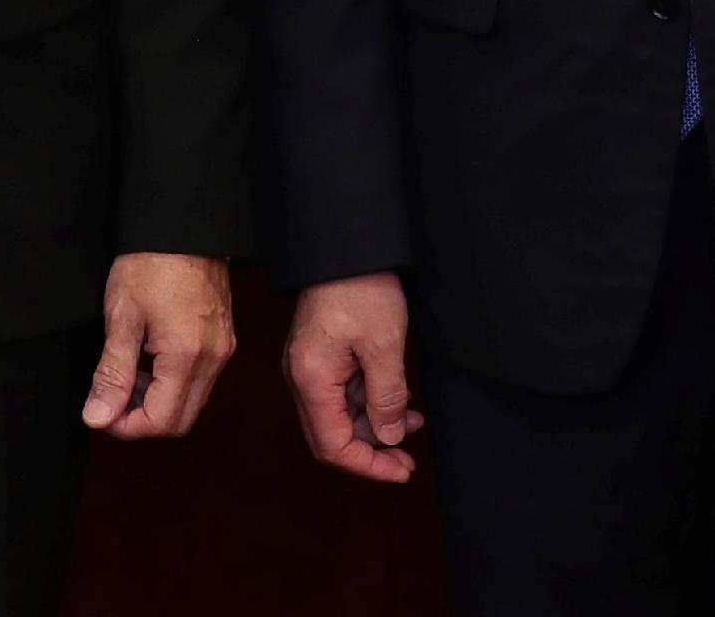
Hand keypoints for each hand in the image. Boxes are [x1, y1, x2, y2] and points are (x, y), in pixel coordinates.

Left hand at [84, 251, 236, 438]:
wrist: (183, 224)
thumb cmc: (150, 262)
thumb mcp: (121, 317)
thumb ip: (112, 373)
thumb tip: (97, 417)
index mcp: (188, 357)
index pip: (161, 422)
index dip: (126, 426)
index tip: (100, 409)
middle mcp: (214, 359)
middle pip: (180, 420)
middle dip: (142, 419)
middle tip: (111, 396)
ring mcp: (222, 349)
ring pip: (190, 401)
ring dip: (157, 401)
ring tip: (127, 372)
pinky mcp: (223, 338)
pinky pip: (199, 379)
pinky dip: (172, 382)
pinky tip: (148, 358)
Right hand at [283, 272, 420, 483]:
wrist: (346, 246)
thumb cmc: (361, 288)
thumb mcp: (385, 345)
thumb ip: (386, 398)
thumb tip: (389, 438)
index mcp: (311, 379)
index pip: (333, 446)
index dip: (368, 466)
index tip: (401, 470)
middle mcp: (302, 378)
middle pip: (332, 436)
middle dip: (372, 450)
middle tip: (408, 458)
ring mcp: (308, 367)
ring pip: (339, 416)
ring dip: (375, 425)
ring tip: (412, 421)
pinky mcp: (320, 356)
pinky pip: (342, 394)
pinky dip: (370, 402)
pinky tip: (398, 399)